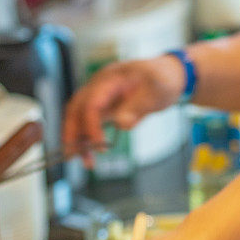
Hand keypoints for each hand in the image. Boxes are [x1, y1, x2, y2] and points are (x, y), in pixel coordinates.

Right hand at [63, 56, 184, 163]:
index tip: (100, 146)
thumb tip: (122, 124)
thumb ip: (138, 106)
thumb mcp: (155, 91)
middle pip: (75, 108)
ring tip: (87, 163)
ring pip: (77, 118)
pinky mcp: (103, 108)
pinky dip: (86, 140)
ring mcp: (99, 97)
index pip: (91, 102)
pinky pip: (87, 124)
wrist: (166, 76)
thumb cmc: (161, 80)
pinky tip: (90, 157)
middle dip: (72, 133)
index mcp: (110, 79)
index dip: (91, 125)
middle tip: (74, 156)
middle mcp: (99, 86)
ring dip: (78, 140)